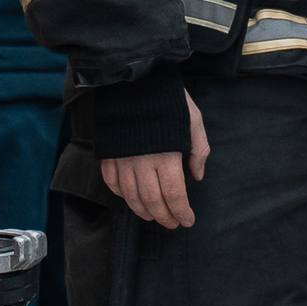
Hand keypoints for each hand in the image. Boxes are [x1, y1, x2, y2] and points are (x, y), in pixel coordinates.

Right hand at [101, 94, 210, 227]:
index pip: (174, 194)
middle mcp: (142, 162)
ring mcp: (122, 161)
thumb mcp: (193, 119)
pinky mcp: (108, 156)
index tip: (187, 221)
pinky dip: (122, 196)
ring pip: (131, 197)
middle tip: (173, 223)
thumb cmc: (168, 100)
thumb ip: (198, 149)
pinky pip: (113, 184)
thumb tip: (197, 177)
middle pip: (152, 201)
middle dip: (164, 216)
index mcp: (166, 154)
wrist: (132, 81)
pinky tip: (132, 199)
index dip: (181, 211)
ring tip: (154, 216)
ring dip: (143, 211)